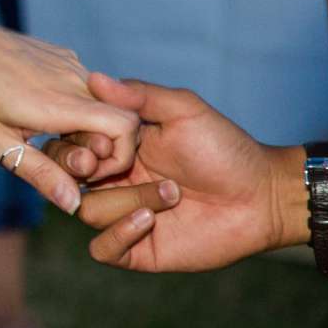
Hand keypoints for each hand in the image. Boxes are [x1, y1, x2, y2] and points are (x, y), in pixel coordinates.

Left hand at [0, 14, 138, 214]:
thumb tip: (73, 204)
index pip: (125, 127)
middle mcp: (72, 76)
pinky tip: (35, 115)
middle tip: (56, 159)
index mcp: (57, 101)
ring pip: (101, 104)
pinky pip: (84, 88)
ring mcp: (68, 62)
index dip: (117, 157)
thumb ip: (37, 172)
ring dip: (85, 129)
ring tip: (40, 138)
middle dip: (98, 148)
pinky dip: (74, 109)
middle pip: (118, 119)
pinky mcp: (60, 55)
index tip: (82, 171)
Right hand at [45, 74, 296, 271]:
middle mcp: (114, 181)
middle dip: (78, 171)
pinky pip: (102, 249)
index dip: (74, 143)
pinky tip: (148, 221)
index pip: (68, 144)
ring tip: (170, 194)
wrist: (263, 196)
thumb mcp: (184, 111)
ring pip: (87, 211)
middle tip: (105, 164)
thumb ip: (140, 95)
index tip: (101, 140)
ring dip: (125, 200)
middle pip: (65, 179)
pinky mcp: (138, 250)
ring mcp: (123, 216)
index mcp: (116, 148)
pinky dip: (117, 234)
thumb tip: (94, 78)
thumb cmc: (226, 149)